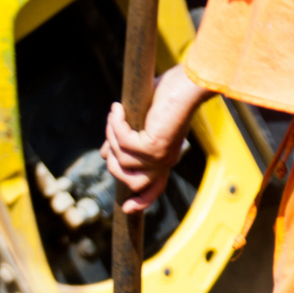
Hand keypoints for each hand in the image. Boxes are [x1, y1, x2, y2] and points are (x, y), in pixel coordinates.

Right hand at [101, 65, 212, 212]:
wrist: (188, 83)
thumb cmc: (169, 94)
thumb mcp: (140, 121)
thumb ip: (125, 139)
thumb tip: (104, 153)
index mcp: (167, 157)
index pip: (155, 188)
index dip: (142, 201)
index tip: (127, 209)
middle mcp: (165, 161)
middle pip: (129, 181)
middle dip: (112, 160)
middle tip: (110, 130)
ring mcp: (159, 157)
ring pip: (120, 160)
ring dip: (112, 135)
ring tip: (116, 113)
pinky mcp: (153, 147)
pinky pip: (122, 143)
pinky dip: (115, 125)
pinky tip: (118, 110)